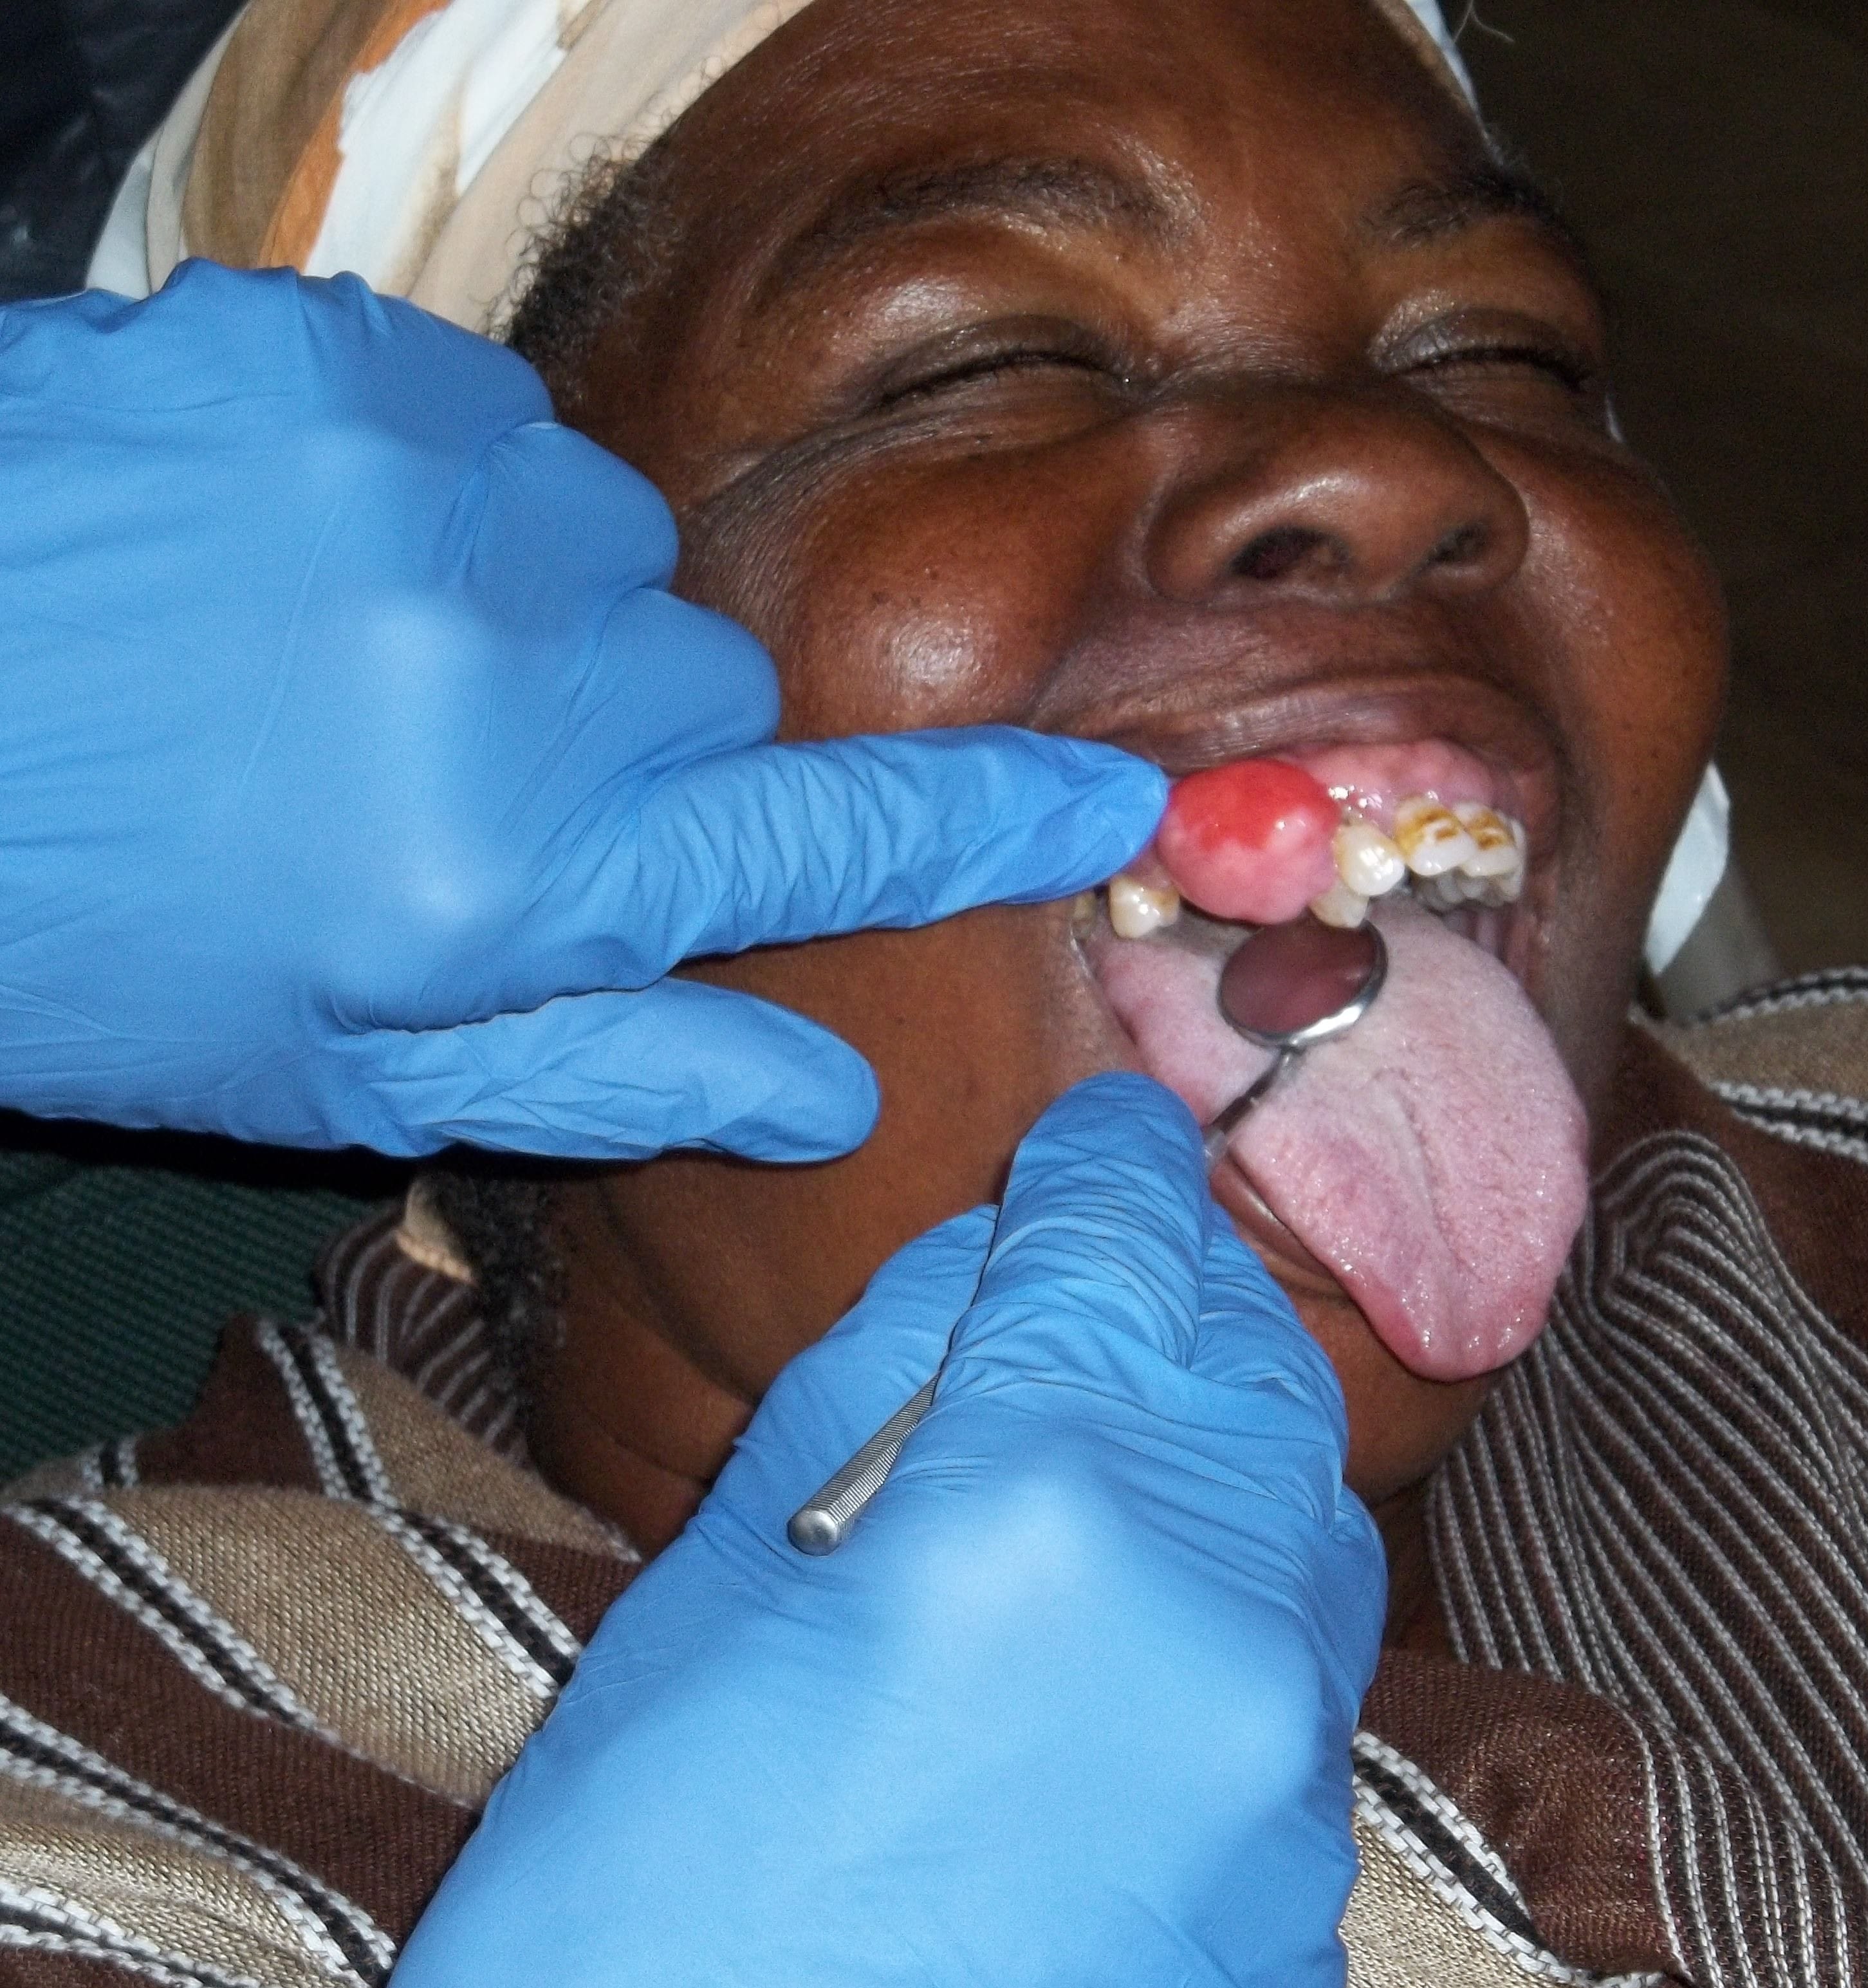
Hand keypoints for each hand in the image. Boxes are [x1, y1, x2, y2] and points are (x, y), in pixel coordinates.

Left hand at [0, 263, 1161, 1158]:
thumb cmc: (84, 936)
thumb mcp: (345, 1068)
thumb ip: (616, 1062)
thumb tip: (840, 1091)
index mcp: (519, 876)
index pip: (834, 837)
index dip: (991, 819)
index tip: (1107, 796)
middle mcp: (503, 675)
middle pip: (713, 690)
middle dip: (641, 745)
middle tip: (478, 788)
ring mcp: (415, 490)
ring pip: (617, 545)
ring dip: (541, 605)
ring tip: (374, 660)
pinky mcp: (321, 356)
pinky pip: (490, 412)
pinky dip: (440, 481)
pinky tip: (319, 549)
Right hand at [369, 1075, 1385, 1987]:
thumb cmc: (639, 1948)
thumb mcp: (698, 1616)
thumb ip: (868, 1400)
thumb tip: (984, 1275)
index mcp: (1040, 1513)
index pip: (1112, 1250)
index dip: (1098, 1165)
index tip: (1099, 1128)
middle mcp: (1216, 1618)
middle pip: (1247, 1359)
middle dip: (1173, 1289)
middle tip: (1095, 1273)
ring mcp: (1283, 1771)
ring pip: (1307, 1507)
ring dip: (1222, 1433)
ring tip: (1112, 1433)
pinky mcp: (1301, 1894)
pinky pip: (1298, 1675)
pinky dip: (1230, 1599)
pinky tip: (1126, 1625)